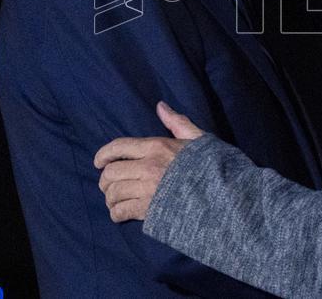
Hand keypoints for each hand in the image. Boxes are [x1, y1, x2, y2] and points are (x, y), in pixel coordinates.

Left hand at [94, 101, 203, 221]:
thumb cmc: (212, 166)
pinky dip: (116, 214)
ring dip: (110, 198)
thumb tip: (160, 106)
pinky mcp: (149, 212)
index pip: (118, 147)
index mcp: (156, 147)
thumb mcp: (197, 139)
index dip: (102, 154)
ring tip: (114, 200)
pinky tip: (120, 214)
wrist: (224, 196)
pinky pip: (121, 212)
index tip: (97, 162)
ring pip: (113, 193)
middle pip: (110, 172)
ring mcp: (147, 191)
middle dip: (105, 179)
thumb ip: (177, 122)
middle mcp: (147, 167)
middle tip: (108, 184)